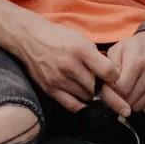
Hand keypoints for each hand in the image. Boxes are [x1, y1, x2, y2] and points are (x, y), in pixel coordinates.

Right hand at [7, 16, 121, 113]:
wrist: (29, 38)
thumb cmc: (58, 38)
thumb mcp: (81, 39)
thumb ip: (97, 57)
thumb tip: (114, 75)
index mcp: (80, 49)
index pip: (108, 72)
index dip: (115, 77)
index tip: (113, 77)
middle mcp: (69, 65)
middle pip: (97, 87)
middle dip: (102, 87)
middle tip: (102, 84)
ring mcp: (58, 79)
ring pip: (86, 97)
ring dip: (91, 95)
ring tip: (88, 86)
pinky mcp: (50, 89)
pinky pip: (71, 105)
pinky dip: (81, 104)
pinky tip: (83, 99)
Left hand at [104, 31, 144, 114]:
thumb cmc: (136, 46)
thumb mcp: (118, 49)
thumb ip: (109, 68)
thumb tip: (106, 87)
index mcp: (137, 63)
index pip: (121, 90)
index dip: (112, 92)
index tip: (110, 89)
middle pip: (129, 100)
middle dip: (120, 98)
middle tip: (118, 90)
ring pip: (139, 107)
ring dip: (131, 102)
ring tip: (130, 89)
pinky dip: (143, 104)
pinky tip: (140, 92)